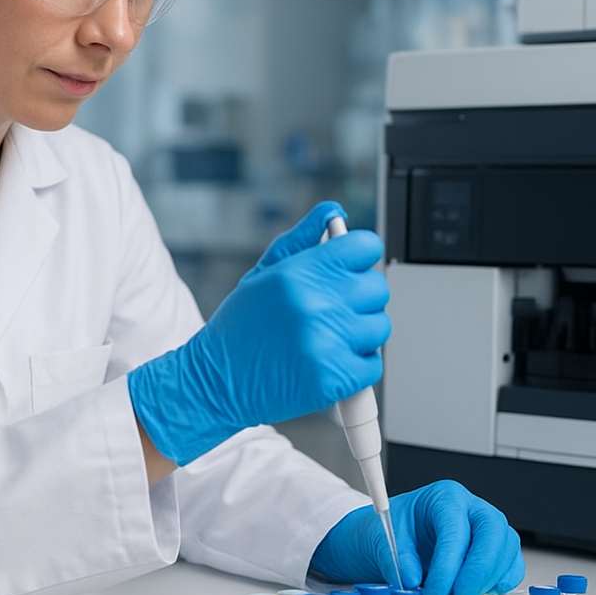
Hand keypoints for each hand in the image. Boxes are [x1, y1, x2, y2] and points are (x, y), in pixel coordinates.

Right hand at [129, 202, 390, 465]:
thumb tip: (334, 212)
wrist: (216, 382)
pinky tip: (332, 362)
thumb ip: (301, 239)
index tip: (352, 270)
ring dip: (361, 334)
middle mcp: (315, 304)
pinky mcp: (333, 379)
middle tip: (335, 310)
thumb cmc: (240, 327)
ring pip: (379, 327)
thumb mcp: (264, 273)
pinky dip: (358, 367)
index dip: (360, 258)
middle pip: (377, 288)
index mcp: (300, 273)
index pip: (365, 247)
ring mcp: (326, 342)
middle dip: (360, 298)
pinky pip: (373, 366)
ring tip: (331, 337)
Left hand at [309, 480, 525, 594]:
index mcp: (445, 497)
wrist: (395, 535)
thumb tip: (411, 579)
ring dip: (488, 579)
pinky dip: (502, 581)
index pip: (456, 528)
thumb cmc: (395, 530)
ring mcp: (488, 528)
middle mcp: (471, 508)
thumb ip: (397, 560)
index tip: (435, 592)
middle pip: (492, 532)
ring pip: (506, 548)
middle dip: (478, 571)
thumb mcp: (382, 539)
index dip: (448, 564)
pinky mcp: (496, 549)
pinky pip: (511, 563)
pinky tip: (481, 593)